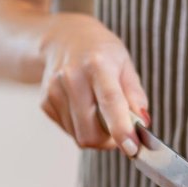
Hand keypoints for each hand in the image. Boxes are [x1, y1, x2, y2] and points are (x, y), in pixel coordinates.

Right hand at [39, 13, 148, 154]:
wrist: (62, 38)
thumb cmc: (100, 51)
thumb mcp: (125, 64)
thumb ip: (135, 95)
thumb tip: (142, 124)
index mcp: (97, 64)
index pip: (110, 102)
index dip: (121, 129)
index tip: (132, 148)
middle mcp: (71, 77)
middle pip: (90, 131)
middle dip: (109, 141)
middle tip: (120, 131)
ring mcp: (54, 91)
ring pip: (79, 136)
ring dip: (96, 135)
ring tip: (100, 112)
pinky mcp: (45, 103)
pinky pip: (69, 131)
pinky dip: (81, 128)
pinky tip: (84, 108)